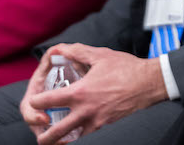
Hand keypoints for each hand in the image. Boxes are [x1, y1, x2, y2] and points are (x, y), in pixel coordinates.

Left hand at [25, 43, 168, 144]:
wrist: (149, 83)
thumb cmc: (126, 68)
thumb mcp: (100, 55)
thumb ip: (77, 52)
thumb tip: (60, 49)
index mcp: (80, 92)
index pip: (48, 101)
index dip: (37, 101)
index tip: (35, 100)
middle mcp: (85, 110)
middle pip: (56, 131)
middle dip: (44, 136)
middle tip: (39, 136)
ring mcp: (96, 121)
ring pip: (73, 138)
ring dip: (61, 140)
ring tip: (55, 141)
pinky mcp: (106, 126)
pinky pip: (88, 136)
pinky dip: (80, 137)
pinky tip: (77, 135)